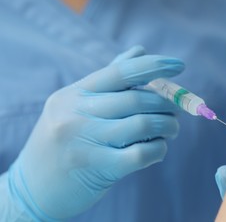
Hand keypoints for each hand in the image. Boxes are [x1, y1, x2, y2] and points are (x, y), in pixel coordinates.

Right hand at [7, 46, 183, 219]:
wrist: (33, 188)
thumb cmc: (63, 141)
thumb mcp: (76, 106)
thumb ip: (110, 79)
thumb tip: (140, 50)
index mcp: (74, 94)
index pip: (120, 72)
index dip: (153, 66)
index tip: (178, 65)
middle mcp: (76, 114)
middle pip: (136, 99)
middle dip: (166, 103)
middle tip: (176, 111)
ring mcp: (85, 142)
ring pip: (143, 123)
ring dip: (168, 125)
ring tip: (171, 129)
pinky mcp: (97, 168)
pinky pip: (141, 153)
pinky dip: (160, 149)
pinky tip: (159, 148)